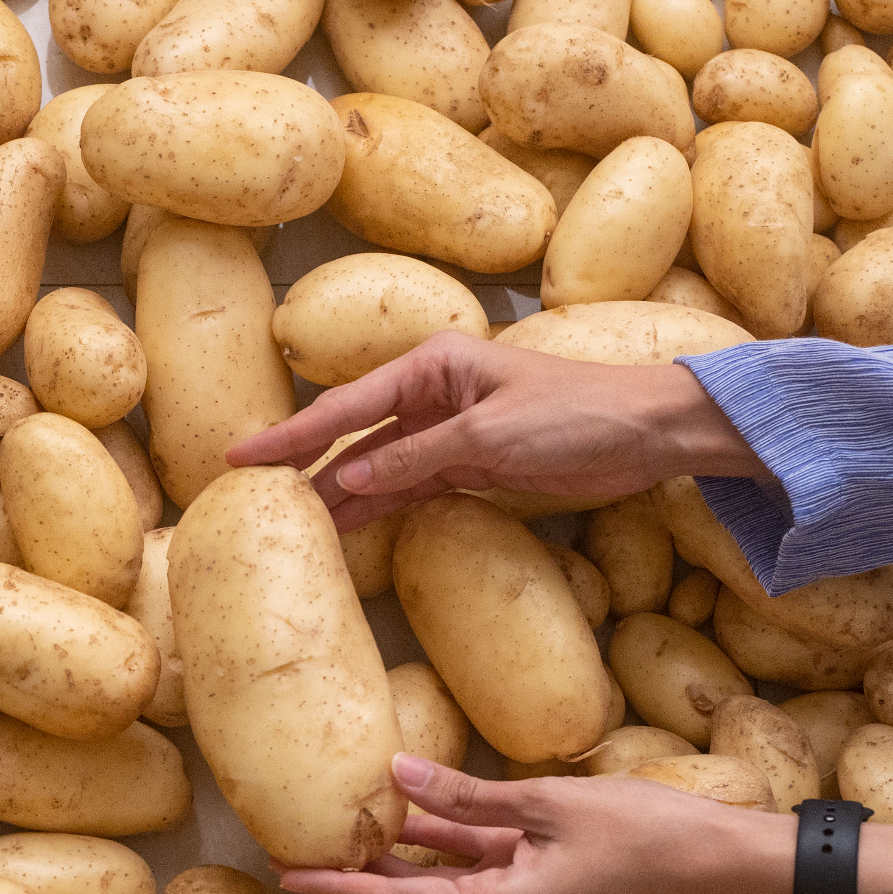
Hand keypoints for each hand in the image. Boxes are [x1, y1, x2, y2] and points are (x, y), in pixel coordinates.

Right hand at [224, 332, 765, 532]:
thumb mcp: (490, 436)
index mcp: (433, 367)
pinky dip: (376, 506)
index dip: (291, 434)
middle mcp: (432, 394)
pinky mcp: (469, 464)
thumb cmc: (580, 414)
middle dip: (302, 464)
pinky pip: (407, 487)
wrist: (651, 433)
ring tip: (289, 524)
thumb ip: (414, 460)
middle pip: (351, 434)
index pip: (346, 406)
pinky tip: (344, 527)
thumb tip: (345, 479)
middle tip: (250, 494)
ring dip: (336, 494)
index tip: (241, 457)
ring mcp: (448, 431)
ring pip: (375, 466)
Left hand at [277, 754, 793, 893]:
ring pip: (433, 886)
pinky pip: (469, 869)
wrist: (718, 859)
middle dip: (345, 881)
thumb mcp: (547, 804)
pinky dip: (433, 847)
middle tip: (286, 853)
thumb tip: (395, 774)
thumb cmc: (644, 832)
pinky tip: (398, 814)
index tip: (288, 876)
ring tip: (327, 833)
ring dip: (385, 863)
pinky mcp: (534, 886)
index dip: (337, 890)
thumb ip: (466, 796)